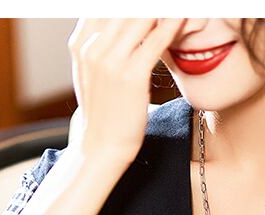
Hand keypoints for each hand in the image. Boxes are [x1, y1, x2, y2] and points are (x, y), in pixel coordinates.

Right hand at [67, 17, 187, 168]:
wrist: (100, 149)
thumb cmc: (101, 114)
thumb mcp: (89, 74)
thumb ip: (97, 46)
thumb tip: (110, 26)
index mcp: (80, 44)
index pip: (104, 6)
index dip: (125, 3)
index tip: (146, 7)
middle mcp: (92, 47)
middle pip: (123, 8)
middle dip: (146, 6)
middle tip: (168, 2)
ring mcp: (110, 61)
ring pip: (141, 18)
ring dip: (161, 10)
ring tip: (180, 6)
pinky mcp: (131, 76)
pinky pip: (156, 40)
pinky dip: (172, 25)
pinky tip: (184, 17)